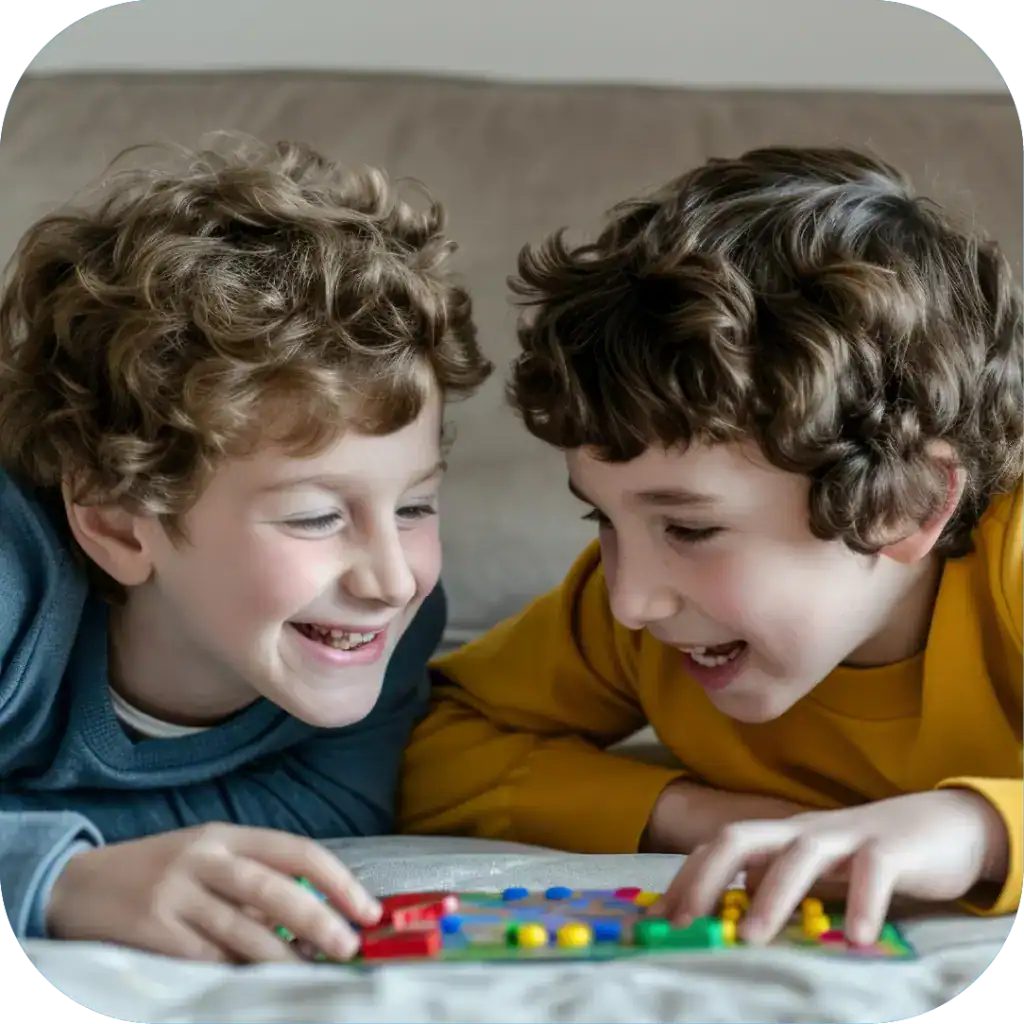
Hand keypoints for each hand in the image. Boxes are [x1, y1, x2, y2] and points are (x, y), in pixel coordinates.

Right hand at [46, 823, 381, 962]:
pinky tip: (257, 986)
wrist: (73, 884)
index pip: (296, 851)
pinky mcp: (150, 932)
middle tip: (348, 948)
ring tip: (312, 975)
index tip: (367, 910)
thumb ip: (253, 880)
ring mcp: (175, 894)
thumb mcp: (206, 858)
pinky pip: (205, 959)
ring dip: (284, 957)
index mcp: (226, 835)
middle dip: (320, 920)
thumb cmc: (157, 873)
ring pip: (244, 929)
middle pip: (275, 888)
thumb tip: (315, 917)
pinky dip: (235, 973)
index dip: (338, 880)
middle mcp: (204, 858)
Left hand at [651, 789, 1008, 946]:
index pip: (718, 848)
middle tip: (686, 923)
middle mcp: (802, 831)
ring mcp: (846, 836)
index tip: (658, 919)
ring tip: (752, 939)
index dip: (685, 879)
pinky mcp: (891, 849)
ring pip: (800, 855)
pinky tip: (855, 938)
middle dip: (707, 877)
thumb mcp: (813, 871)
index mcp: (779, 837)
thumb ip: (774, 883)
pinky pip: (872, 871)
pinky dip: (863, 903)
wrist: (942, 825)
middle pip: (742, 838)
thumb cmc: (865, 856)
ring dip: (773, 896)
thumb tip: (728, 912)